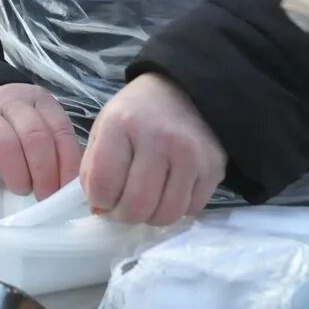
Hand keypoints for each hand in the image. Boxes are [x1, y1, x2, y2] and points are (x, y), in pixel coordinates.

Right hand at [0, 83, 80, 198]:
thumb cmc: (10, 136)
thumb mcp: (36, 138)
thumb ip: (54, 153)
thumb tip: (73, 188)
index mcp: (39, 101)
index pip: (60, 130)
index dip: (65, 164)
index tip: (64, 192)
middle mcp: (11, 99)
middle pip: (34, 134)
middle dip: (43, 171)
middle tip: (42, 195)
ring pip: (2, 139)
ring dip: (16, 171)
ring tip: (20, 189)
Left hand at [78, 72, 226, 226]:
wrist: (186, 91)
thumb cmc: (137, 111)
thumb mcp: (104, 126)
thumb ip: (94, 167)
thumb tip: (98, 208)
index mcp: (122, 123)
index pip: (104, 183)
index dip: (99, 201)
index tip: (102, 200)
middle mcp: (158, 138)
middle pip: (136, 205)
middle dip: (123, 216)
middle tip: (121, 209)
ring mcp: (190, 154)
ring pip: (165, 214)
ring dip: (150, 217)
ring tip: (144, 202)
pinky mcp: (214, 168)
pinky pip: (191, 209)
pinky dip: (175, 209)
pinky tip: (168, 192)